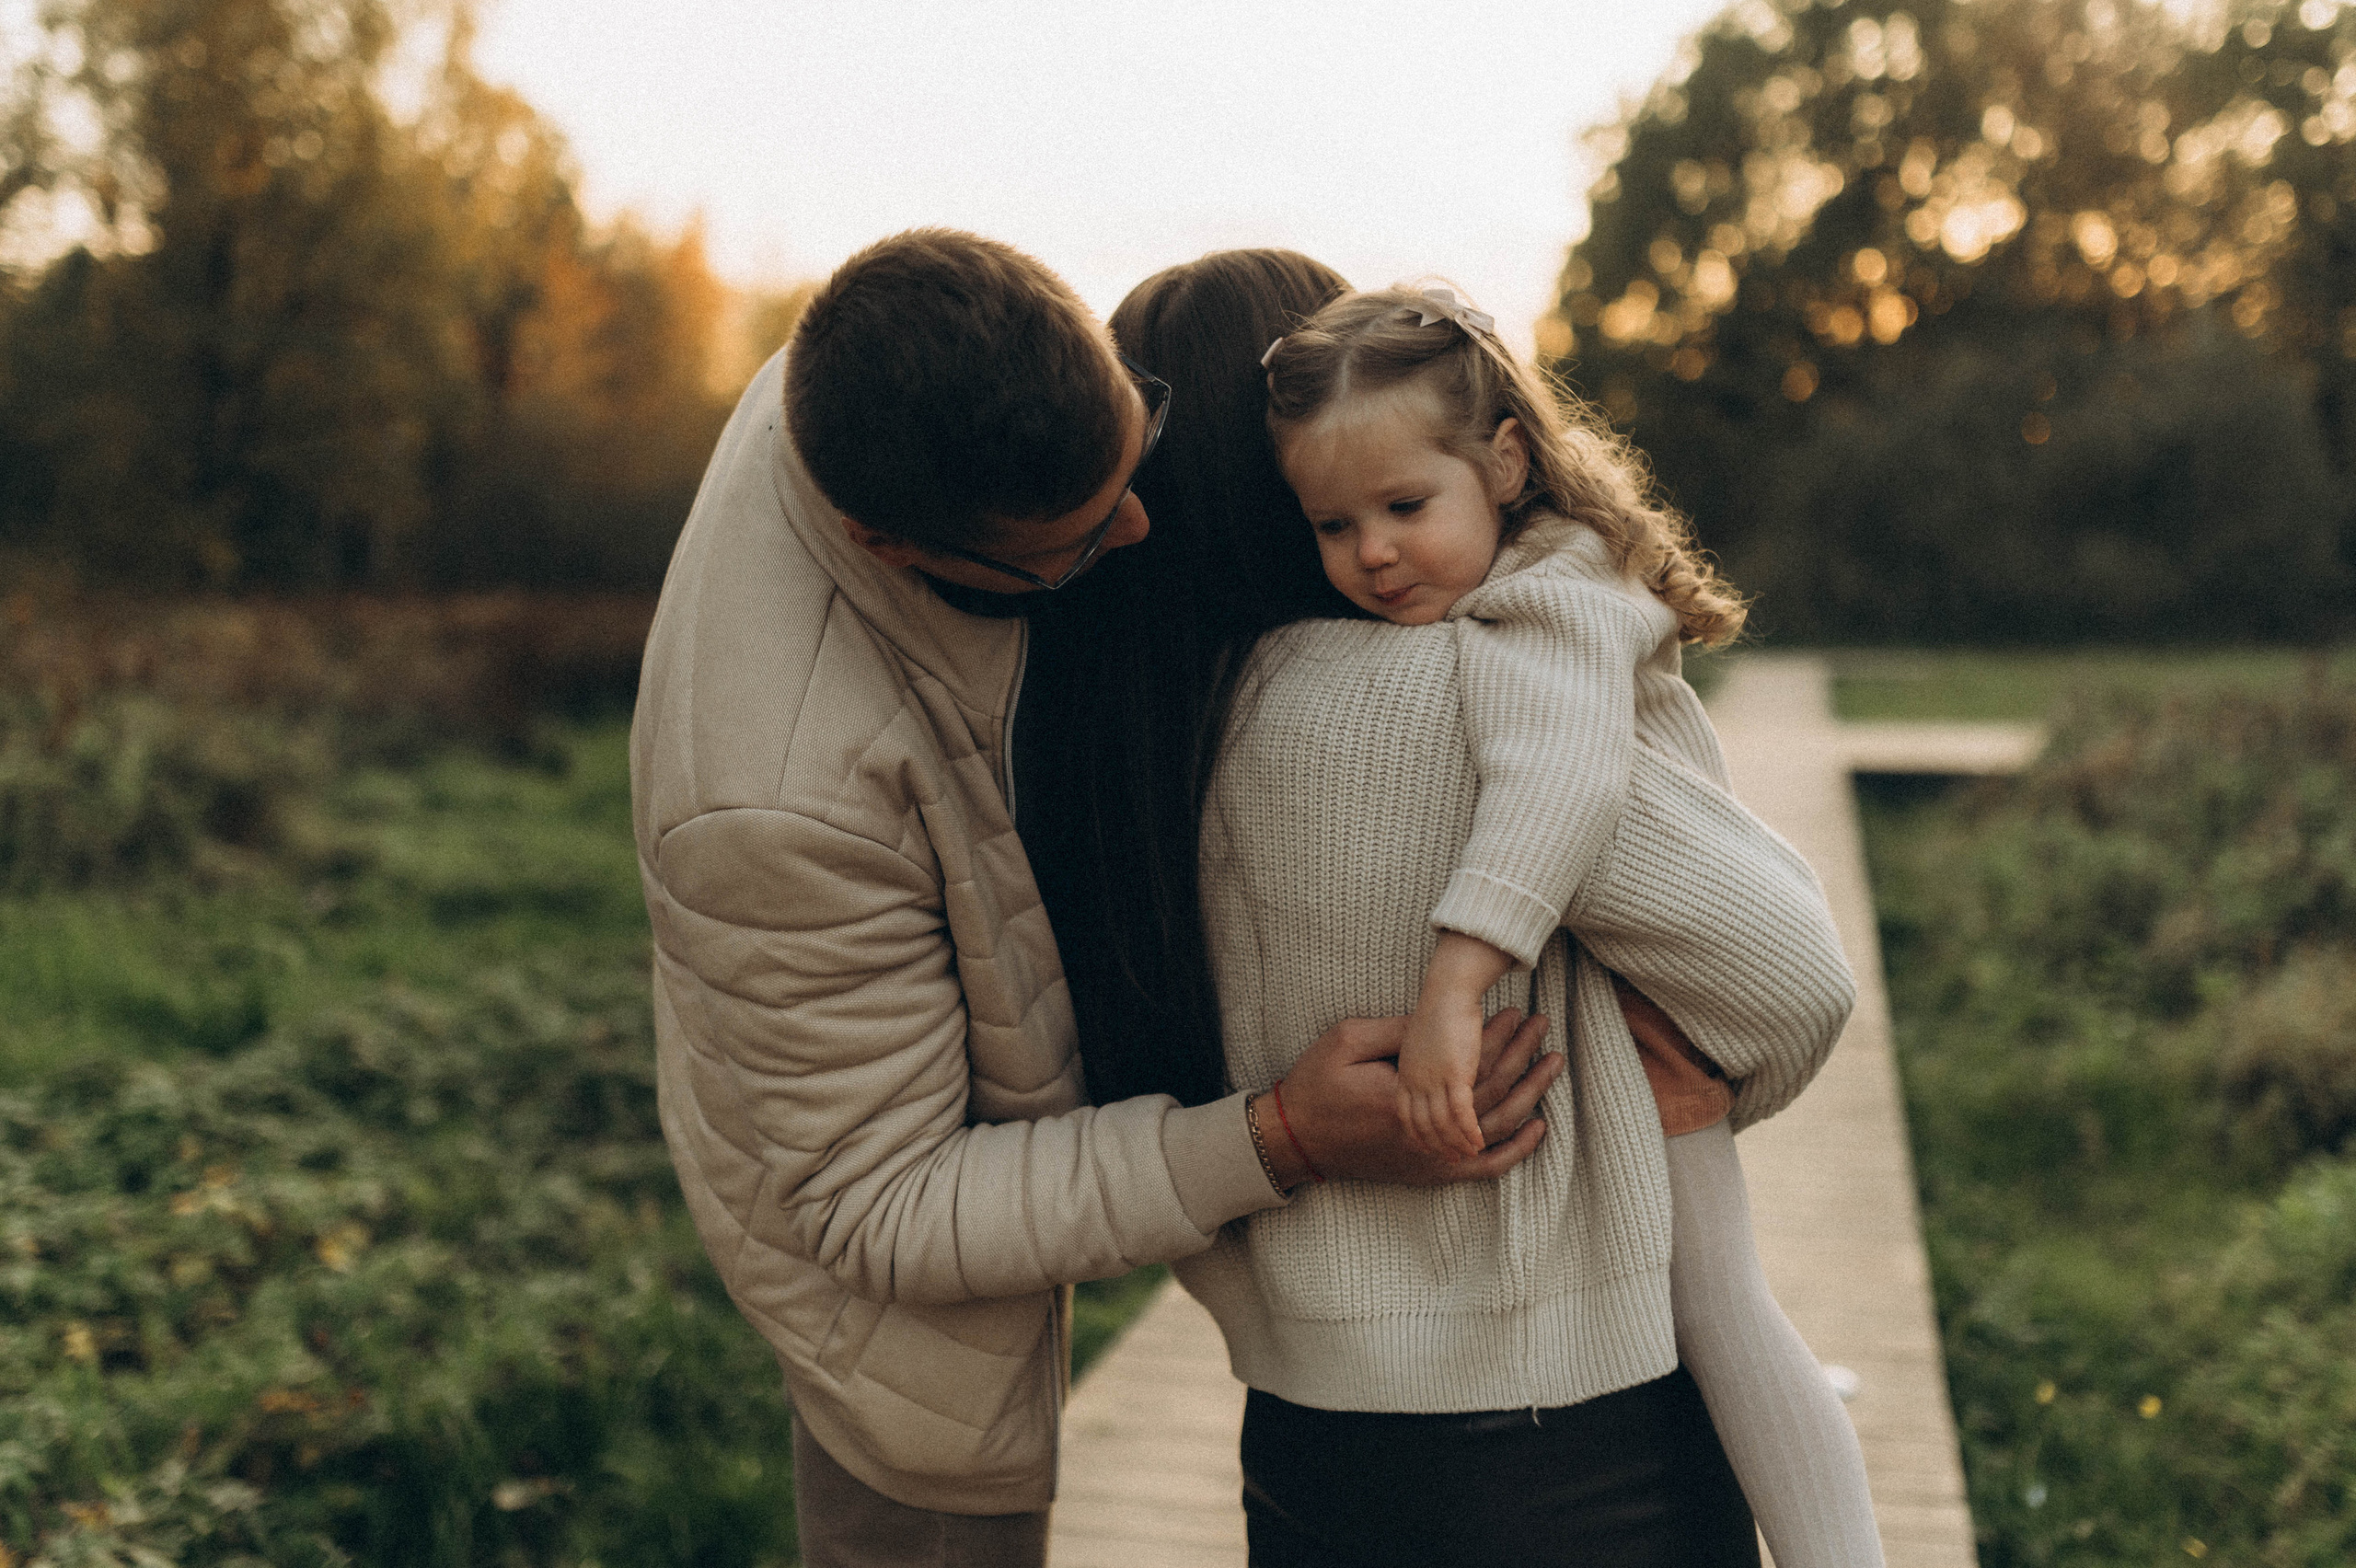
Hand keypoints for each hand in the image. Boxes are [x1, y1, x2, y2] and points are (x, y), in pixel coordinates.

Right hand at [1267, 1009, 1559, 1186]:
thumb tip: (1437, 1019)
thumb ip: (1395, 1031)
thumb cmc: (1316, 1085)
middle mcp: (1427, 1132)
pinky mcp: (1428, 1174)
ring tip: (1552, 1065)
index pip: (1468, 1063)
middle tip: (1543, 1026)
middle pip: (1491, 1093)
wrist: (1295, 1141)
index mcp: (1408, 1095)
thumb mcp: (1347, 1041)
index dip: (1496, 1035)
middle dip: (1522, 1056)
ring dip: (1530, 1095)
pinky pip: (1483, 1169)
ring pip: (1496, 1128)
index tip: (1515, 1010)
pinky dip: (1515, 1152)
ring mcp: (1430, 1157)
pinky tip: (1538, 1129)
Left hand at [1398, 999, 1486, 1159]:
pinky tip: (1478, 1141)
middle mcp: (1414, 1081)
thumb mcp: (1420, 1042)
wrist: (1448, 991)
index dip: (1419, 1134)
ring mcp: (1433, 1080)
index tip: (1429, 1149)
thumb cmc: (1437, 1011)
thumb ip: (1418, 1064)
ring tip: (1470, 1153)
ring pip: (1443, 1123)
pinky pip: (1461, 1113)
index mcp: (1404, 1073)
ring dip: (1458, 1142)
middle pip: (1424, 1125)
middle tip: (1452, 1160)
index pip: (1407, 1115)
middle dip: (1438, 1145)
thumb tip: (1424, 1080)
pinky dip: (1470, 1131)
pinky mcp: (1455, 1075)